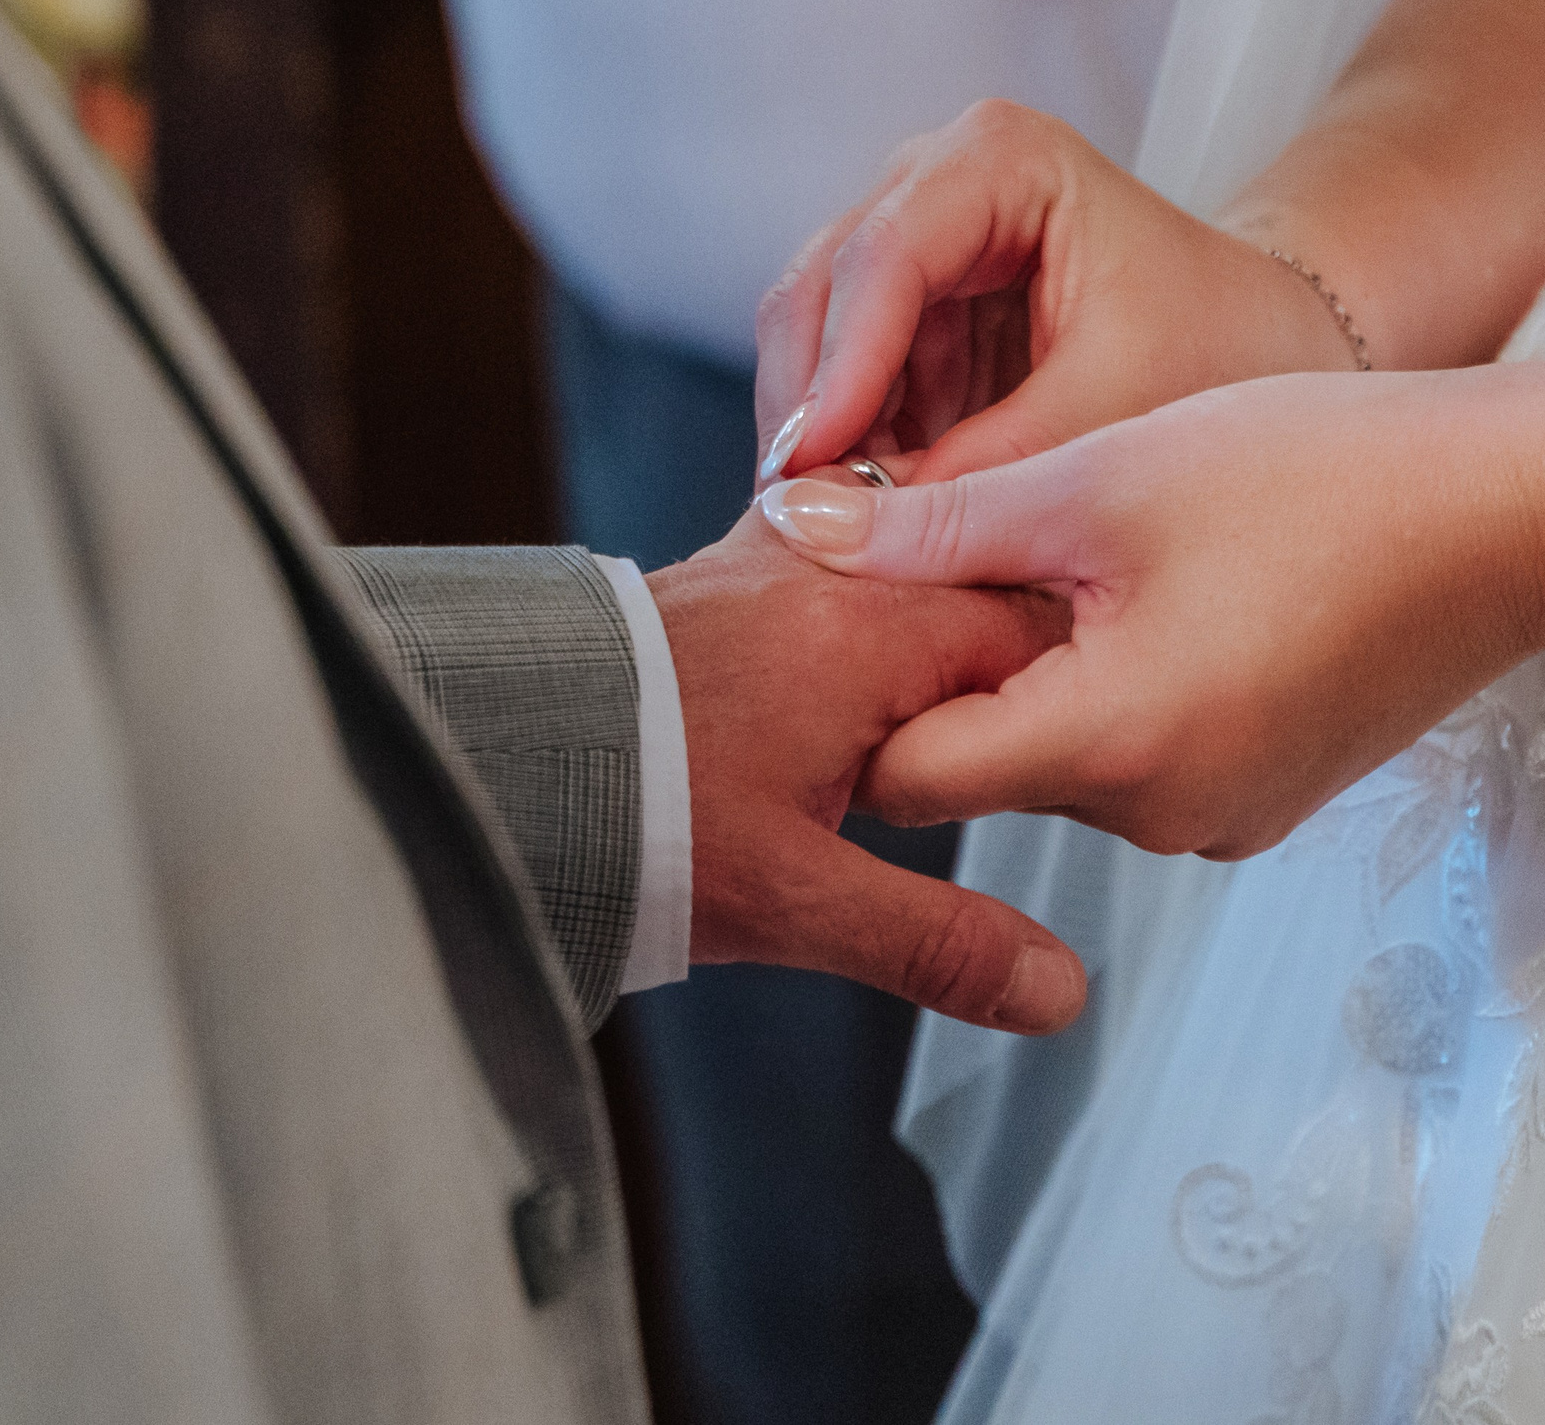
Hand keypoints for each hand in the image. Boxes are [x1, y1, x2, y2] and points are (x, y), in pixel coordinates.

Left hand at [646, 475, 1084, 1032]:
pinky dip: (872, 617)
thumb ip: (936, 942)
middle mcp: (831, 570)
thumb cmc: (628, 817)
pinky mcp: (732, 566)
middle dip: (1005, 674)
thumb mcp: (798, 901)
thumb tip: (1056, 990)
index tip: (1058, 764)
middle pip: (978, 596)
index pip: (1034, 636)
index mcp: (872, 633)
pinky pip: (849, 567)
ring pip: (914, 577)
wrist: (484, 757)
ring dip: (935, 646)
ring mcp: (777, 554)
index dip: (1060, 704)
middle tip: (1000, 756)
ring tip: (928, 733)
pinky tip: (856, 685)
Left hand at [752, 373, 1544, 858]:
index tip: (879, 598)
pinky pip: (1147, 763)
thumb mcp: (1105, 478)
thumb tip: (803, 534)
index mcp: (1113, 744)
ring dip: (1050, 675)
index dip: (871, 689)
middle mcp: (1165, 817)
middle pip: (986, 772)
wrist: (1518, 515)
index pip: (910, 777)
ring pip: (1065, 763)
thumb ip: (940, 527)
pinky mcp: (1267, 798)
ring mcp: (1225, 821)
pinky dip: (1128, 693)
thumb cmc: (1328, 475)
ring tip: (1101, 555)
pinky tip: (1179, 594)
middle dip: (963, 673)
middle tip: (991, 544)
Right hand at [753, 101, 1360, 488]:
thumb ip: (998, 463)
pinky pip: (846, 377)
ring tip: (830, 531)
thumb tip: (872, 524)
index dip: (841, 367)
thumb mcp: (1120, 410)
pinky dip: (848, 445)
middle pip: (823, 287)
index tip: (809, 467)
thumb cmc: (1220, 349)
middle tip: (794, 515)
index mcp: (1002, 156)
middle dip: (807, 404)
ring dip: (817, 433)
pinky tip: (861, 516)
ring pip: (815, 335)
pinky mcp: (913, 307)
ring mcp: (915, 236)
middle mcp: (937, 176)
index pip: (887, 256)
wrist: (1266, 345)